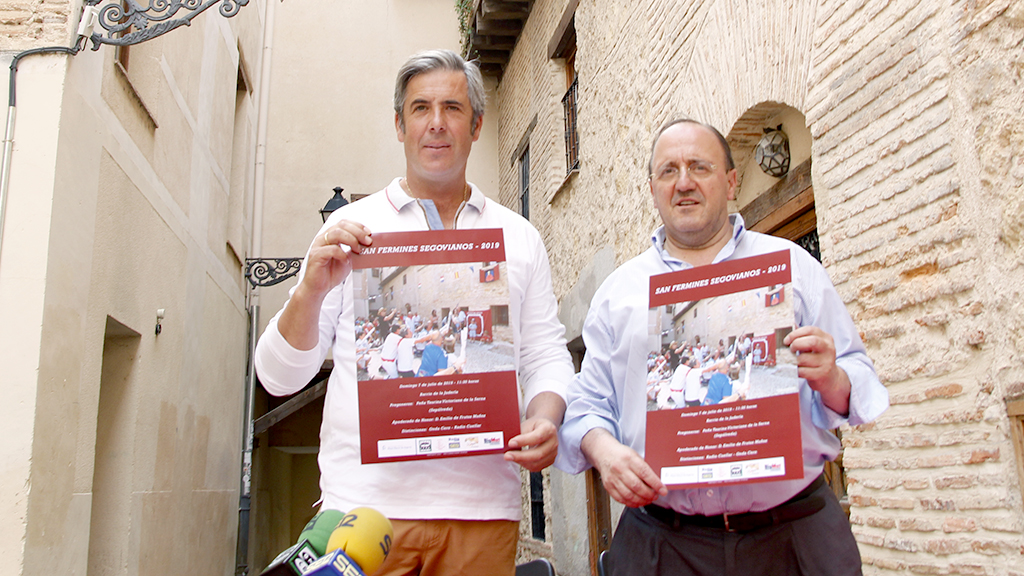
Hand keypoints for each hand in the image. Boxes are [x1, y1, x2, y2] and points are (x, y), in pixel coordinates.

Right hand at [277, 220, 370, 350]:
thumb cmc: (330, 274)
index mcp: (331, 237)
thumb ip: (354, 251)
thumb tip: (367, 245)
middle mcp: (324, 239)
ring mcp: (319, 246)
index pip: (344, 223)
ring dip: (351, 240)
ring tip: (358, 249)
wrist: (319, 288)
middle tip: (367, 241)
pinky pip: (330, 249)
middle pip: (341, 226)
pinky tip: (345, 260)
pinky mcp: (316, 255)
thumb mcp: (348, 259)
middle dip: (357, 232)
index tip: (368, 233)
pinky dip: (341, 253)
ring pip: (336, 233)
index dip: (358, 226)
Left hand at [504, 415, 558, 471]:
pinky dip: (525, 465)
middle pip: (538, 454)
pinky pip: (536, 467)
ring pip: (537, 463)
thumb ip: (519, 433)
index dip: (523, 441)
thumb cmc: (534, 426)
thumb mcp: (527, 424)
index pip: (537, 437)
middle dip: (520, 456)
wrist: (544, 428)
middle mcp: (553, 442)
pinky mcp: (550, 461)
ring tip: (510, 457)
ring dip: (521, 462)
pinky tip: (518, 459)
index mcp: (549, 430)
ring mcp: (553, 453)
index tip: (511, 443)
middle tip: (507, 455)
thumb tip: (507, 444)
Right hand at [581, 429, 665, 507]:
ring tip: (648, 500)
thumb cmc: (622, 454)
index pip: (645, 473)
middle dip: (649, 494)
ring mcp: (613, 478)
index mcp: (629, 458)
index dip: (656, 484)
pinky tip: (638, 502)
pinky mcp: (608, 486)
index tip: (663, 490)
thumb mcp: (635, 455)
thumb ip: (644, 468)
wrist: (604, 453)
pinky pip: (621, 499)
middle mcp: (620, 468)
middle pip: (637, 486)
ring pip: (629, 495)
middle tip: (655, 496)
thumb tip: (657, 482)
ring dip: (641, 500)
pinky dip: (631, 503)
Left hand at [784, 326, 850, 414]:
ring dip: (794, 361)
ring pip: (804, 359)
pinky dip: (796, 371)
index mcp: (826, 338)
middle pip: (812, 342)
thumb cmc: (816, 359)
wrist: (830, 378)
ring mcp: (827, 362)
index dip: (795, 334)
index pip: (810, 330)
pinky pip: (803, 371)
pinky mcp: (822, 374)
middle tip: (790, 350)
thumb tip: (786, 327)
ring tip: (793, 362)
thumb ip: (802, 336)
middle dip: (796, 344)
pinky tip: (797, 370)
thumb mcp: (812, 346)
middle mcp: (828, 348)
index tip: (786, 341)